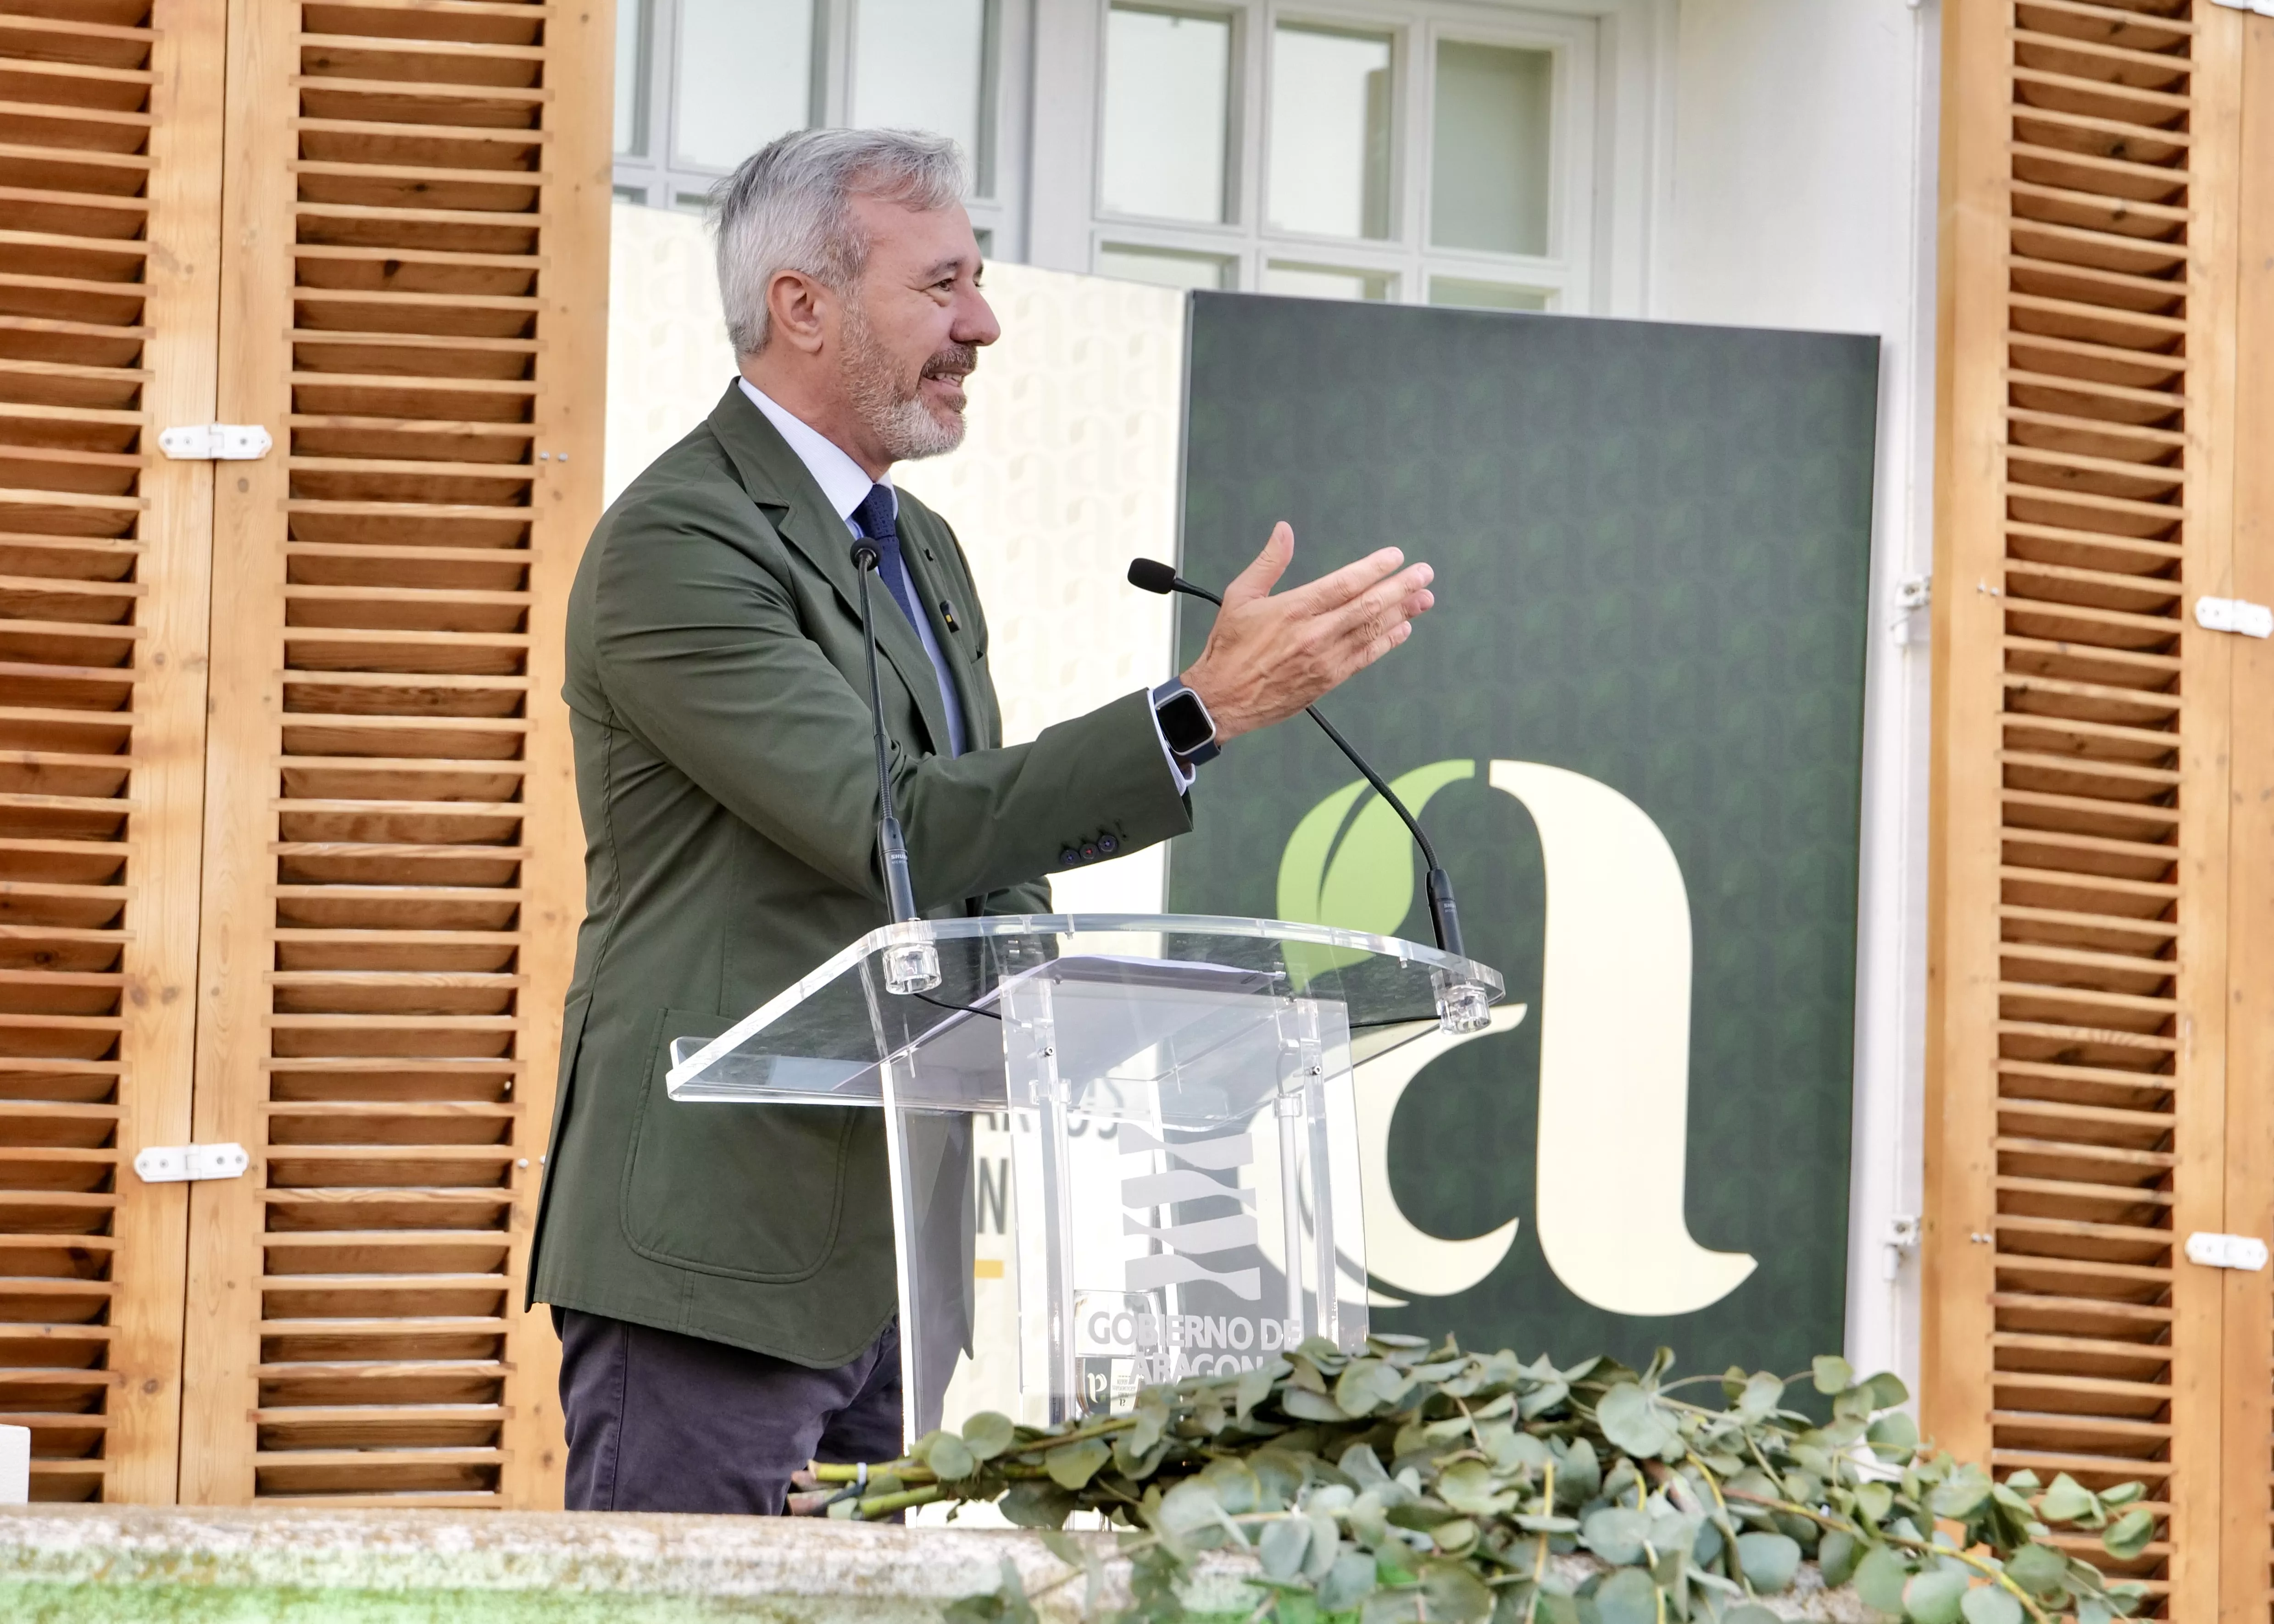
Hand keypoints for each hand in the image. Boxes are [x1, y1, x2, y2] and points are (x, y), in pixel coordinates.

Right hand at [1179, 523, 1433, 744]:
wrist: (1222, 700)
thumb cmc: (1229, 648)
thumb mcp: (1241, 596)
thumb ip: (1269, 562)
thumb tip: (1284, 531)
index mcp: (1294, 609)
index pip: (1345, 583)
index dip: (1375, 568)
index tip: (1396, 557)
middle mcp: (1314, 633)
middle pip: (1368, 605)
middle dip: (1401, 587)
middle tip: (1424, 574)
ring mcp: (1324, 659)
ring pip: (1372, 631)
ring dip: (1402, 613)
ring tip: (1423, 598)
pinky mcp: (1328, 680)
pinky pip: (1366, 657)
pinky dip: (1387, 642)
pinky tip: (1402, 629)